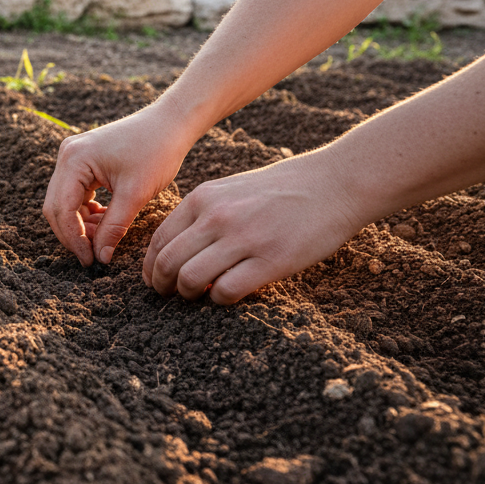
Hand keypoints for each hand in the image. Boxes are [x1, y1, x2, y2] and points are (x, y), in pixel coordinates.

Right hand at [43, 106, 192, 266]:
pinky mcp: (84, 161)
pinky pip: (76, 194)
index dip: (73, 239)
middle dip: (74, 234)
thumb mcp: (135, 194)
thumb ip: (114, 227)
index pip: (62, 209)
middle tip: (93, 255)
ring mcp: (74, 157)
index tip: (89, 261)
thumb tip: (100, 258)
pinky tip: (105, 222)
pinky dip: (88, 212)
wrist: (172, 123)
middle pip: (57, 207)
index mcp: (75, 160)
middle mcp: (67, 156)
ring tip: (104, 239)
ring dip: (81, 224)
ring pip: (66, 203)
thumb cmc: (157, 151)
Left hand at [142, 151, 366, 303]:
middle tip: (171, 295)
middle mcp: (216, 217)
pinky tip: (229, 294)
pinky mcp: (270, 260)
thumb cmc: (281, 190)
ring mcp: (242, 238)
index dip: (150, 267)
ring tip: (200, 295)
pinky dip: (220, 299)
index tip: (155, 280)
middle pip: (168, 263)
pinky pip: (226, 291)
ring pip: (190, 279)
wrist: (334, 184)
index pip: (159, 240)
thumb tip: (175, 252)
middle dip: (162, 286)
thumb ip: (202, 216)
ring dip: (189, 294)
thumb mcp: (230, 190)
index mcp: (202, 198)